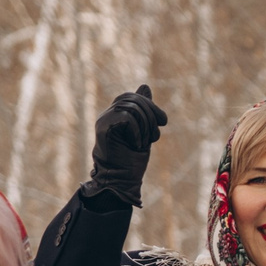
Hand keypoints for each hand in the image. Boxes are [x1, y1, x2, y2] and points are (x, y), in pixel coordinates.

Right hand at [90, 84, 167, 203]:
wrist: (120, 180)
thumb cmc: (131, 160)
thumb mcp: (144, 131)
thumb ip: (144, 111)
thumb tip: (145, 86)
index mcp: (116, 114)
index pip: (134, 96)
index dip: (151, 106)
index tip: (162, 122)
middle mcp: (108, 114)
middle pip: (134, 99)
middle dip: (152, 115)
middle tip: (154, 136)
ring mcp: (104, 120)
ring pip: (132, 108)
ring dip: (145, 127)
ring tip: (143, 142)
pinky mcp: (103, 127)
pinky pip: (127, 118)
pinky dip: (138, 132)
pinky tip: (136, 144)